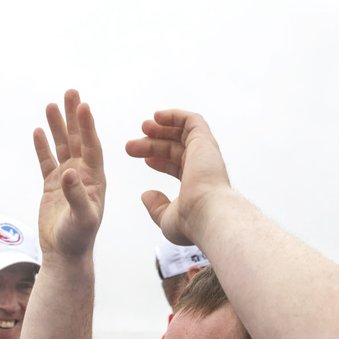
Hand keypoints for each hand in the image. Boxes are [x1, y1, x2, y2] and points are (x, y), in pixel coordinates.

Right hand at [33, 89, 105, 259]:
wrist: (64, 254)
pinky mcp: (52, 186)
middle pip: (78, 139)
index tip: (83, 106)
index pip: (91, 146)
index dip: (87, 126)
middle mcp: (83, 174)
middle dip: (74, 116)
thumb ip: (76, 195)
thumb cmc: (78, 239)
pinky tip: (38, 131)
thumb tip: (68, 172)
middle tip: (70, 92)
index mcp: (95, 179)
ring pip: (62, 146)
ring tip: (51, 105)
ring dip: (57, 126)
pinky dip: (43, 146)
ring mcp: (67, 178)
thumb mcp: (82, 218)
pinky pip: (46, 161)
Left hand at [123, 110, 231, 244]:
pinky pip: (193, 120)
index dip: (159, 160)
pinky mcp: (205, 141)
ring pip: (183, 132)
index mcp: (198, 184)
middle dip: (154, 144)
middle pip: (176, 148)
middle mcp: (204, 167)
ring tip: (143, 127)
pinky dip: (176, 115)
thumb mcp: (167, 218)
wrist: (207, 214)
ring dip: (162, 128)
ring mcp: (205, 154)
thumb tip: (145, 196)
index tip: (143, 159)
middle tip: (131, 145)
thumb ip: (156, 207)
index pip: (177, 166)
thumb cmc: (191, 222)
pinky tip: (157, 116)